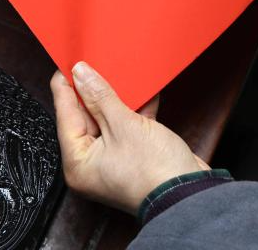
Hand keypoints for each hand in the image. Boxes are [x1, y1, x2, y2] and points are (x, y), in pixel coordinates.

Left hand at [50, 63, 208, 214]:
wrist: (192, 195)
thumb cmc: (155, 173)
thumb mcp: (123, 125)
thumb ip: (99, 96)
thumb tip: (81, 74)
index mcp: (77, 162)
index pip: (64, 114)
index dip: (66, 86)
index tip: (68, 63)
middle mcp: (90, 164)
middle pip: (85, 116)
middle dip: (92, 90)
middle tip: (93, 63)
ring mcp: (112, 160)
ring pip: (108, 119)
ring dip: (116, 97)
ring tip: (116, 71)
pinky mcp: (133, 155)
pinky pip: (127, 126)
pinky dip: (134, 110)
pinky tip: (142, 90)